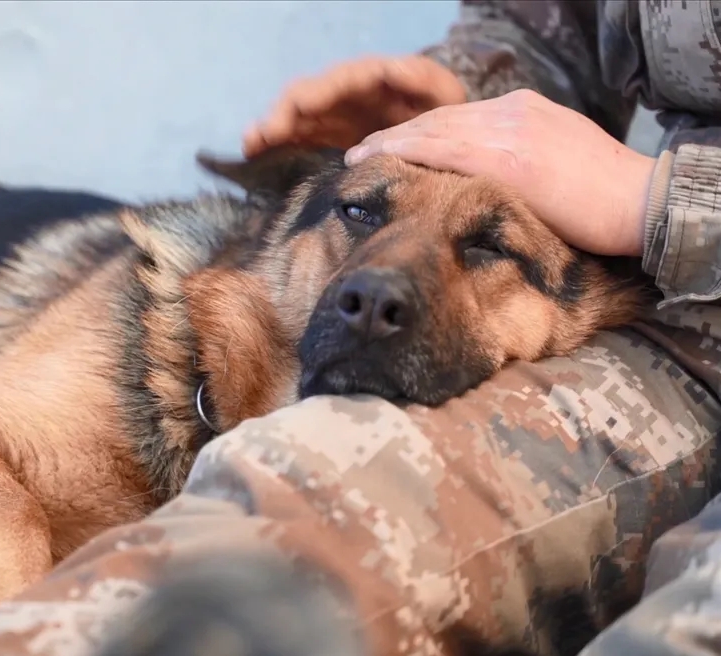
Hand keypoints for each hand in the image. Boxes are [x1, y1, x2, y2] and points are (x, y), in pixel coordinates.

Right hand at [243, 55, 466, 157]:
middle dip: (285, 113)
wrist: (444, 143)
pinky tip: (252, 154)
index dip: (317, 93)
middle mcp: (345, 94)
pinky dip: (274, 145)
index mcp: (372, 79)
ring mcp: (332, 116)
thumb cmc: (446, 115)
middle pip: (307, 97)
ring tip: (250, 144)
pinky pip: (295, 139)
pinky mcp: (325, 138)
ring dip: (271, 129)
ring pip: (294, 117)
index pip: (338, 81)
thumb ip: (421, 80)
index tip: (300, 108)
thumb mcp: (442, 94)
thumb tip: (391, 68)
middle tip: (265, 134)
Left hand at [345, 89, 655, 257]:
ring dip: (390, 143)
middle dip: (396, 135)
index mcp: (522, 112)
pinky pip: (442, 148)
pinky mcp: (506, 158)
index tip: (392, 145)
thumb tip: (487, 179)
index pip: (457, 119)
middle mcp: (511, 113)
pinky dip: (406, 151)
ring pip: (433, 130)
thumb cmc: (603, 195)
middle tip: (362, 150)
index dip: (420, 132)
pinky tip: (379, 159)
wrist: (639, 201)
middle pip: (438, 120)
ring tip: (358, 157)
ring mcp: (507, 131)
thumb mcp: (556, 161)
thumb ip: (519, 160)